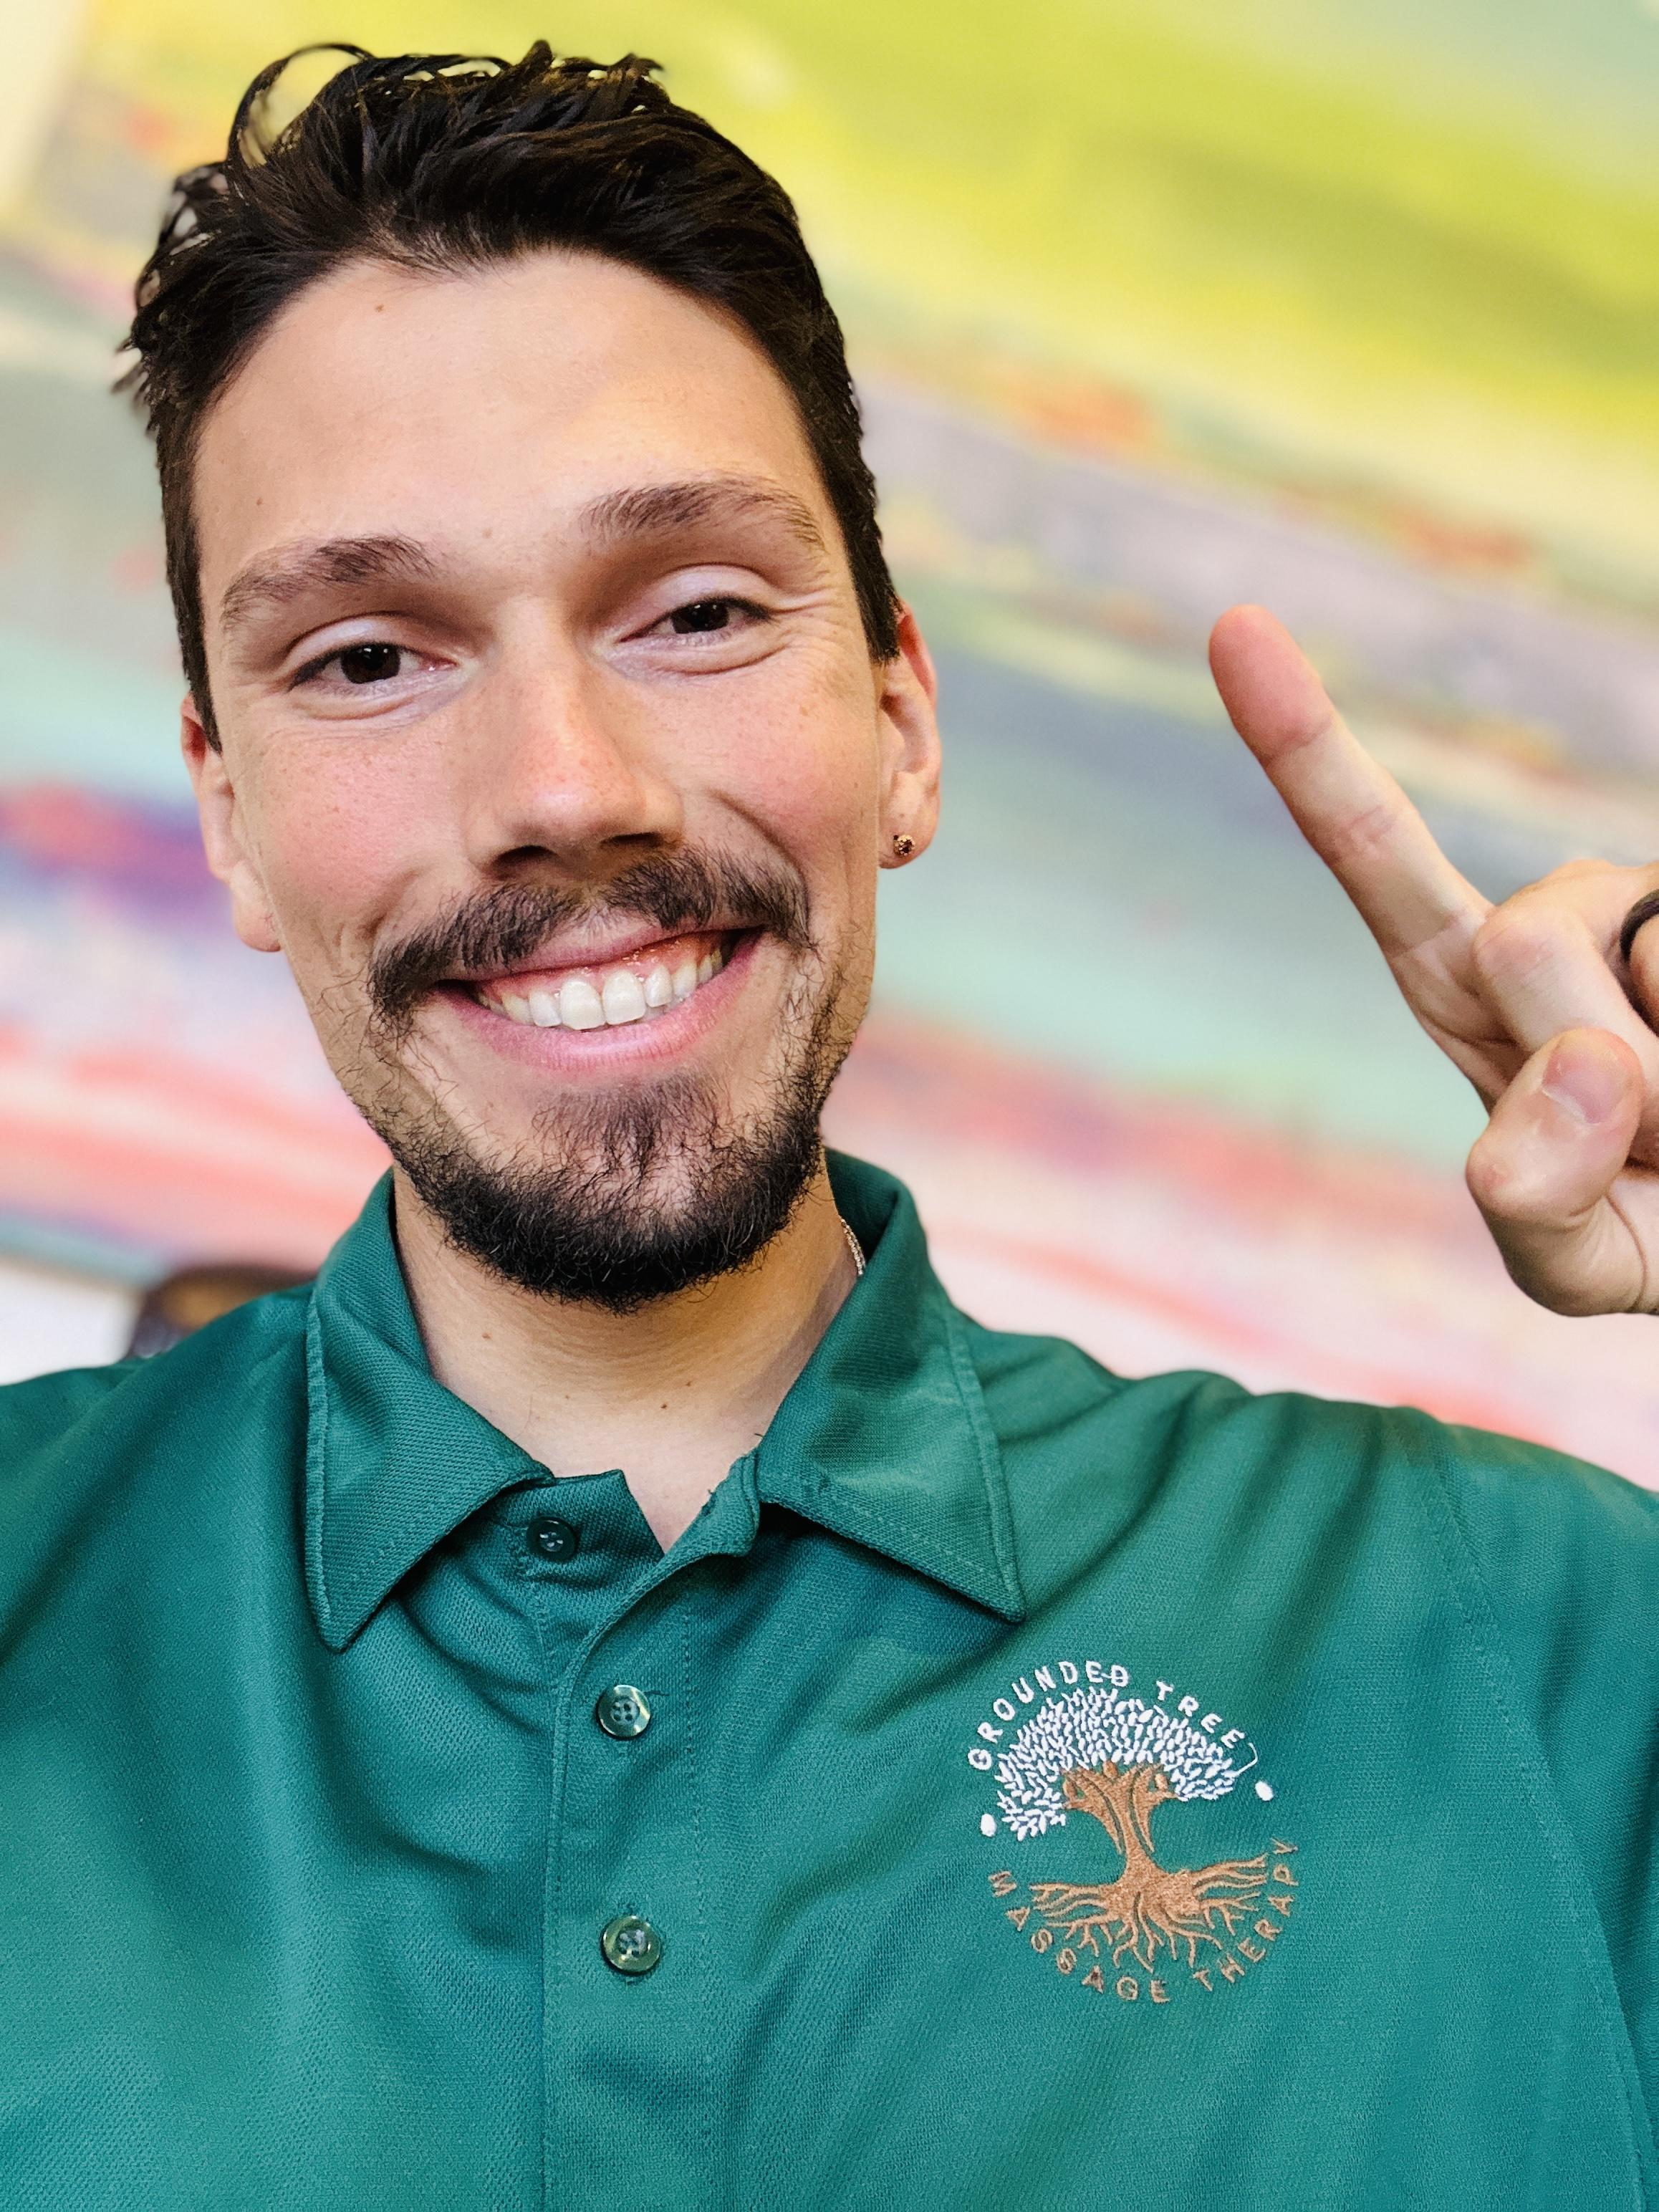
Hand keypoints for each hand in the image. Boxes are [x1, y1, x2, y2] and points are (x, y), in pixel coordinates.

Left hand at [1208, 603, 1658, 1317]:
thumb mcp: (1580, 1262)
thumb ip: (1540, 1210)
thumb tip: (1576, 1070)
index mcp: (1472, 988)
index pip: (1375, 855)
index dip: (1306, 747)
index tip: (1234, 627)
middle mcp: (1557, 920)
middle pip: (1515, 943)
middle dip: (1577, 1068)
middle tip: (1643, 1141)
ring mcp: (1651, 906)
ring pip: (1638, 967)